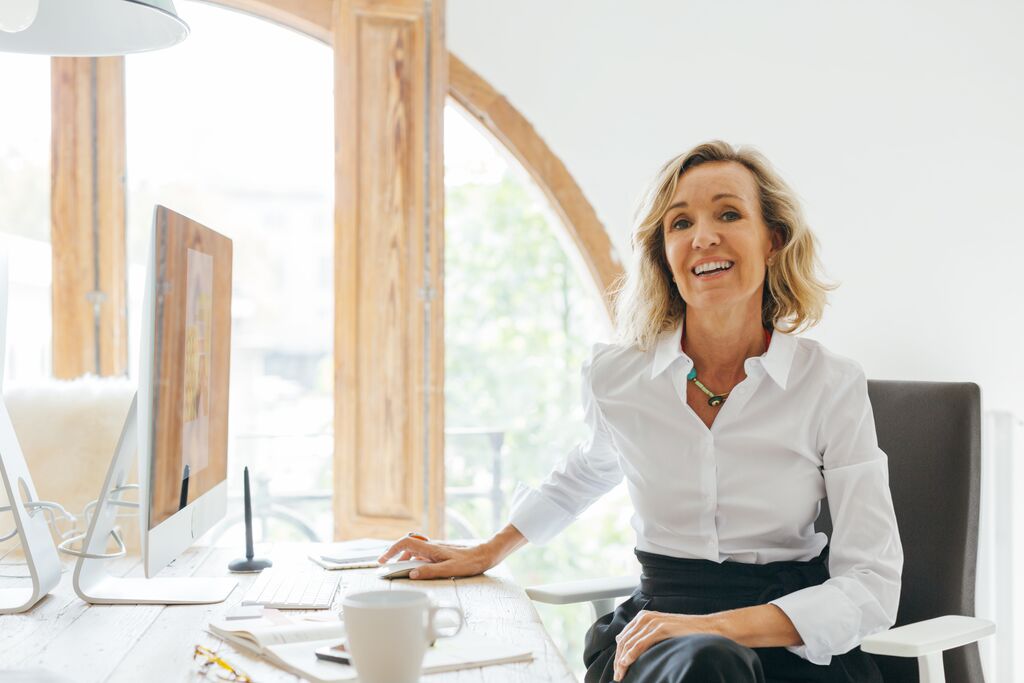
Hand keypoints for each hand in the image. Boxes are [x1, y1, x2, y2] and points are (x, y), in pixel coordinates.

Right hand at [376, 535, 497, 579]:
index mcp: (431, 548)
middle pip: (407, 546)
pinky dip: (414, 560)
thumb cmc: (469, 562)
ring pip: (414, 550)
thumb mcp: (450, 569)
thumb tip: (411, 574)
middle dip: (394, 555)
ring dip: (404, 558)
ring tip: (399, 570)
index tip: (382, 560)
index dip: (391, 550)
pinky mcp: (440, 553)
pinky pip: (422, 554)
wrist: (483, 555)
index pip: (405, 543)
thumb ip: (430, 571)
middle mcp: (431, 546)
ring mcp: (435, 549)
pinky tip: (416, 569)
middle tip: (386, 566)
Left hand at [613, 609, 716, 681]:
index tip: (617, 668)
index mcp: (643, 617)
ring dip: (622, 661)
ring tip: (620, 675)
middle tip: (617, 676)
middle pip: (624, 641)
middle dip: (618, 660)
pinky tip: (626, 664)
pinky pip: (640, 644)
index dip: (618, 654)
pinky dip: (630, 655)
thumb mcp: (662, 630)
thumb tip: (627, 646)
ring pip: (629, 643)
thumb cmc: (686, 632)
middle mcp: (645, 618)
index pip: (624, 637)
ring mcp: (652, 622)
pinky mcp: (660, 629)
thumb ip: (645, 635)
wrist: (707, 628)